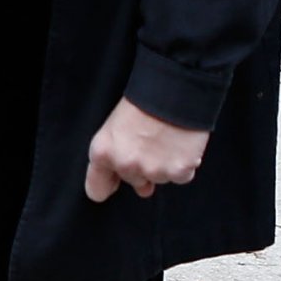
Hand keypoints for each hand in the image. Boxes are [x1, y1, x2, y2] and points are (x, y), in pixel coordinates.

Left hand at [84, 97, 211, 201]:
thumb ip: (118, 158)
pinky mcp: (178, 171)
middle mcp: (125, 165)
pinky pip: (181, 177)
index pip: (97, 188)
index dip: (106, 186)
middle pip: (134, 181)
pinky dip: (184, 165)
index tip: (112, 185)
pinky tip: (180, 145)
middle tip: (150, 142)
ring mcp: (153, 170)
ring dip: (164, 165)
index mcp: (102, 153)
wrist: (173, 90)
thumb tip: (143, 190)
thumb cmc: (142, 103)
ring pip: (158, 179)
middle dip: (142, 167)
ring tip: (166, 139)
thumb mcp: (115, 127)